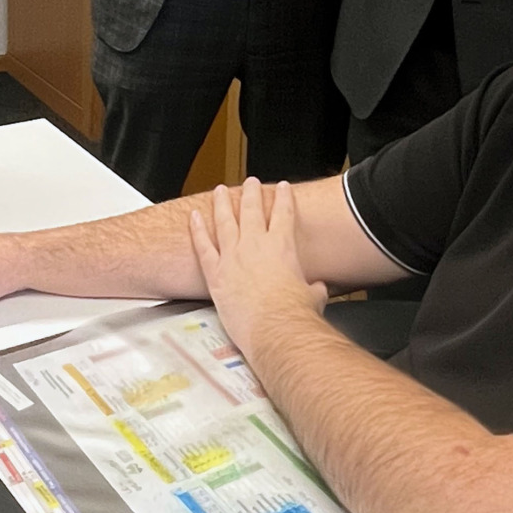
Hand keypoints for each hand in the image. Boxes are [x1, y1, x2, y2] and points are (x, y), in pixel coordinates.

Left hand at [189, 180, 327, 358]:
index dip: (284, 197)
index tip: (283, 187)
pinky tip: (194, 217)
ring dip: (222, 203)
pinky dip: (197, 230)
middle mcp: (255, 245)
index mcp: (282, 246)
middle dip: (252, 193)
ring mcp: (233, 256)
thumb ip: (312, 288)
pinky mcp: (216, 274)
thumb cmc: (295, 315)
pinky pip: (203, 246)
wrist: (275, 329)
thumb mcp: (313, 296)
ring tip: (220, 190)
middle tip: (250, 182)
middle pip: (251, 209)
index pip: (284, 213)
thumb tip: (318, 289)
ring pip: (225, 221)